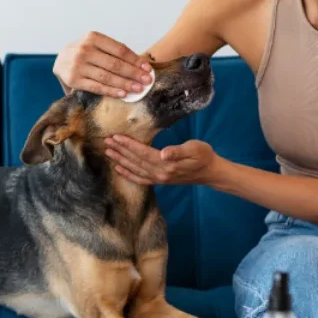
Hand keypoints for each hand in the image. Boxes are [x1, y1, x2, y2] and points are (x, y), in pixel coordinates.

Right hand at [53, 32, 153, 98]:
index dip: (135, 60)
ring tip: (139, 89)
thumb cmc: (84, 54)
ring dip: (126, 83)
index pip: (120, 50)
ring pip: (107, 76)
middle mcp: (84, 50)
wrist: (59, 61)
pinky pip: (97, 87)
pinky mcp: (74, 80)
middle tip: (147, 80)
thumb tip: (141, 65)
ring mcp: (78, 65)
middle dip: (134, 73)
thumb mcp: (96, 46)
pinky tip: (123, 94)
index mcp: (93, 37)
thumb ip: (113, 53)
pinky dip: (111, 91)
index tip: (147, 68)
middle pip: (115, 64)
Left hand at [105, 136, 219, 185]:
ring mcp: (159, 179)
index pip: (143, 153)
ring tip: (108, 152)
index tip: (116, 136)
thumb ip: (179, 151)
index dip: (129, 145)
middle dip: (120, 151)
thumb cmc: (203, 155)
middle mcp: (160, 174)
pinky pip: (140, 179)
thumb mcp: (195, 148)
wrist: (210, 172)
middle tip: (106, 141)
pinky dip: (128, 175)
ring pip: (135, 169)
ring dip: (121, 160)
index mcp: (167, 164)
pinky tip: (119, 169)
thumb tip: (163, 153)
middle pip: (135, 161)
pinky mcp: (160, 181)